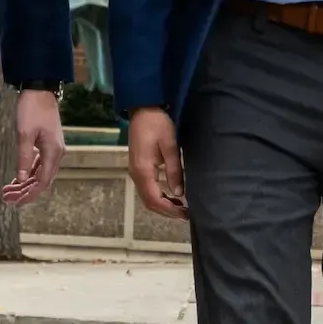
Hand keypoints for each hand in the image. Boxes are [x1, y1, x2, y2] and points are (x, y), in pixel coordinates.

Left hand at [1, 88, 65, 205]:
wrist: (40, 90)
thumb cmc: (32, 110)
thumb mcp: (24, 134)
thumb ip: (23, 158)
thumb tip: (20, 179)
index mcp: (53, 152)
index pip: (42, 181)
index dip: (29, 194)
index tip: (15, 202)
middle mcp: (56, 153)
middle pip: (42, 180)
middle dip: (26, 191)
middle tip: (9, 199)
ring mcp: (53, 149)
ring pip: (41, 173)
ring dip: (27, 183)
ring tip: (11, 191)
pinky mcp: (48, 143)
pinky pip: (40, 164)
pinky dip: (29, 172)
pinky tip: (19, 177)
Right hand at [126, 105, 186, 219]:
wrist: (142, 109)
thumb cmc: (158, 124)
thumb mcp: (170, 145)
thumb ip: (174, 170)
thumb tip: (180, 193)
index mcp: (143, 170)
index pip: (155, 199)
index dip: (170, 210)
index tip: (186, 214)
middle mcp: (136, 174)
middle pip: (149, 202)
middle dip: (167, 211)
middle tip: (186, 214)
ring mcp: (135, 172)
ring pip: (148, 197)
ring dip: (163, 205)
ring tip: (182, 207)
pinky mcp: (138, 168)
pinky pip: (147, 189)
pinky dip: (159, 196)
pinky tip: (172, 195)